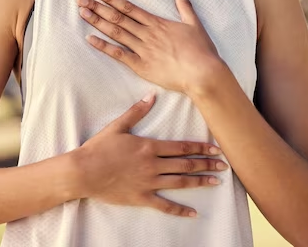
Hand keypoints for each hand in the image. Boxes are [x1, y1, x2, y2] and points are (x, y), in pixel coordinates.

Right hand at [73, 92, 228, 216]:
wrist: (83, 172)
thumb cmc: (99, 148)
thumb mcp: (118, 126)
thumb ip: (136, 111)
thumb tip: (152, 95)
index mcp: (149, 146)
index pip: (182, 147)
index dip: (201, 147)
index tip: (216, 148)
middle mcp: (153, 165)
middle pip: (186, 164)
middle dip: (207, 164)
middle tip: (224, 165)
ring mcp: (148, 183)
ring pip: (180, 182)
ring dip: (200, 182)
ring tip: (216, 182)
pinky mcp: (141, 198)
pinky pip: (164, 205)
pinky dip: (179, 210)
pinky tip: (193, 213)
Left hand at [76, 0, 226, 94]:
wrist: (202, 72)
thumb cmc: (201, 50)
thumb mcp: (194, 24)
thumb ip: (185, 6)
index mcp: (157, 23)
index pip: (129, 8)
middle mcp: (147, 33)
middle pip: (118, 17)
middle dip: (98, 8)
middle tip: (81, 0)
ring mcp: (143, 49)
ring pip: (116, 32)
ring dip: (97, 22)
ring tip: (82, 13)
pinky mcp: (141, 66)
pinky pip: (119, 54)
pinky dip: (104, 46)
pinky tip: (91, 39)